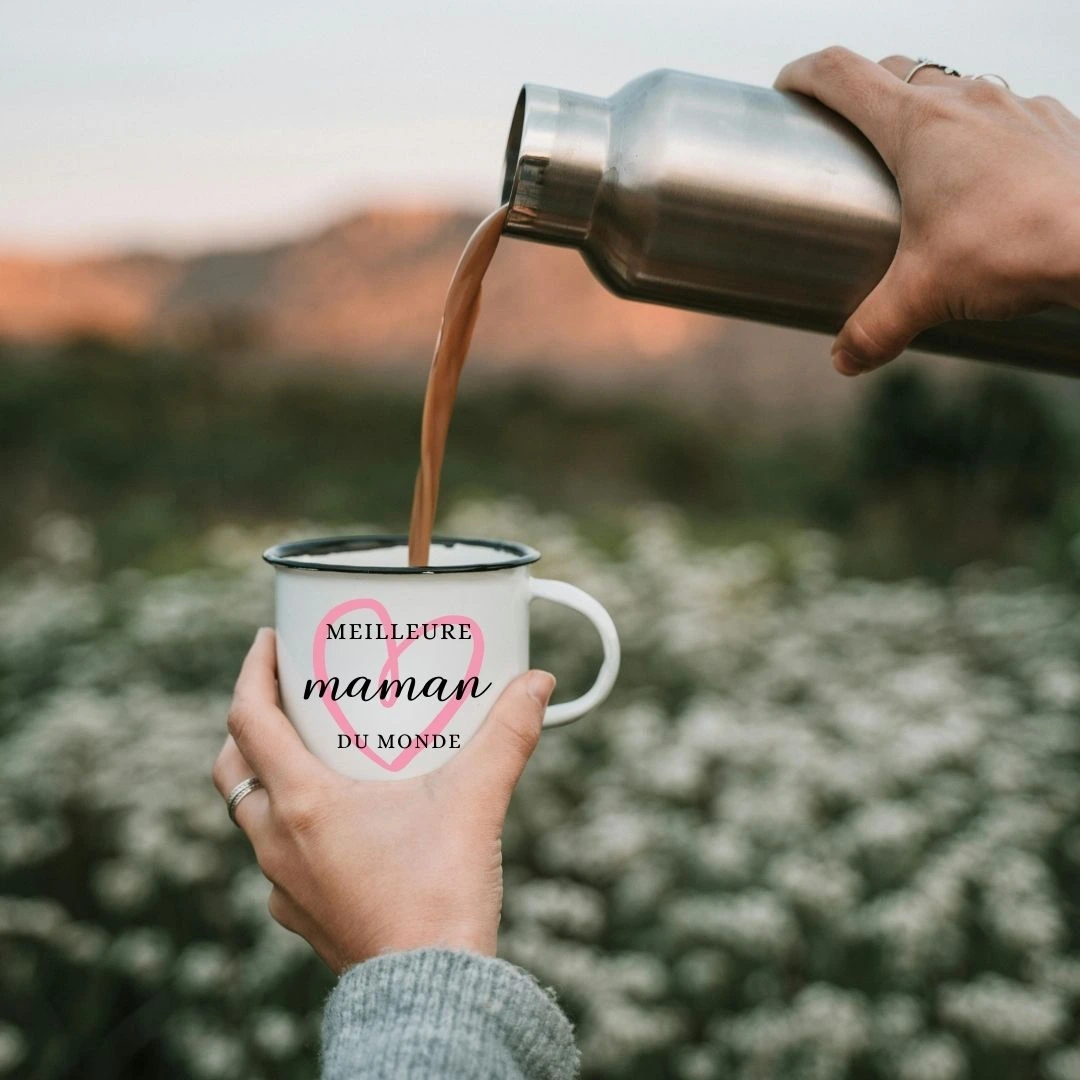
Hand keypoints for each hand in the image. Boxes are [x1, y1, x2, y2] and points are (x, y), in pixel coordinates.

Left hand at [211, 628, 554, 972]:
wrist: (431, 994)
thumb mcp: (475, 801)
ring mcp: (285, 884)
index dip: (253, 672)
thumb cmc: (440, 898)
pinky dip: (295, 829)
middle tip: (286, 697)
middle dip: (249, 724)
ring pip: (252, 816)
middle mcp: (279, 843)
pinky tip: (337, 827)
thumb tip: (537, 683)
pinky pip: (280, 860)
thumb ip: (507, 736)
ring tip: (315, 755)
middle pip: (234, 768)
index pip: (249, 720)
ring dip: (270, 778)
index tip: (268, 642)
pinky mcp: (304, 916)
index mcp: (304, 804)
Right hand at [775, 47, 1079, 374]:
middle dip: (861, 96)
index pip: (842, 74)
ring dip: (926, 114)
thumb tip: (845, 359)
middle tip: (845, 136)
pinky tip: (986, 180)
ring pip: (954, 89)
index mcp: (917, 125)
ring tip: (918, 164)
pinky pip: (1004, 114)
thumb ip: (874, 328)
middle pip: (894, 72)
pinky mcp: (1053, 126)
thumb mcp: (925, 296)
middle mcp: (965, 101)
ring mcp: (1015, 107)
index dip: (804, 75)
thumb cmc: (1013, 249)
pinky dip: (981, 136)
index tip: (787, 90)